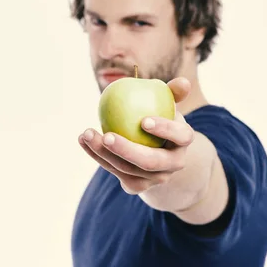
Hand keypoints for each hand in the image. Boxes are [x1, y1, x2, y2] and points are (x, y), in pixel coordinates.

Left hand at [78, 77, 194, 194]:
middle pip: (150, 162)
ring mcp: (154, 178)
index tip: (143, 120)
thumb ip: (173, 92)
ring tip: (87, 134)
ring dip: (104, 153)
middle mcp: (172, 164)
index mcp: (183, 142)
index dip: (164, 129)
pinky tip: (83, 140)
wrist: (158, 153)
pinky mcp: (136, 185)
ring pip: (127, 169)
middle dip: (127, 150)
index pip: (180, 136)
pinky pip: (114, 171)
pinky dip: (97, 156)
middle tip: (107, 135)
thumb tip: (183, 81)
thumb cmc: (161, 119)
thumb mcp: (167, 105)